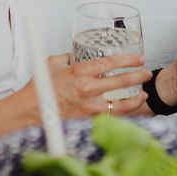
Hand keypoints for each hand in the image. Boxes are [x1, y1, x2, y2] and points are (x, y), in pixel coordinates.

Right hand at [27, 53, 149, 120]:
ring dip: (136, 98)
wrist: (30, 112)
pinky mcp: (88, 121)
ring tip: (143, 94)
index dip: (128, 60)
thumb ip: (68, 57)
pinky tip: (130, 110)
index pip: (110, 62)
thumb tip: (77, 55)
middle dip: (138, 76)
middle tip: (146, 73)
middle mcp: (87, 89)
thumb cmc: (39, 90)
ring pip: (121, 104)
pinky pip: (111, 117)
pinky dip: (123, 113)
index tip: (138, 59)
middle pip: (121, 81)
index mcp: (79, 72)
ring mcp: (89, 107)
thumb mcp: (52, 63)